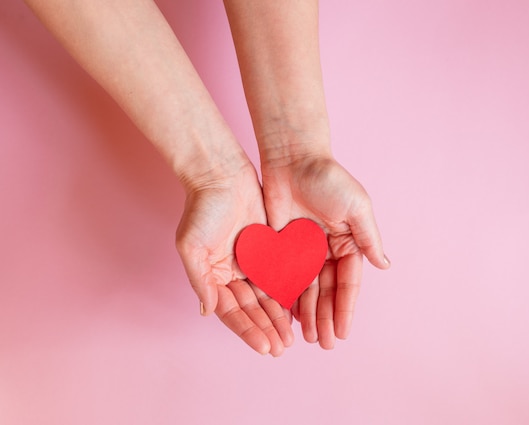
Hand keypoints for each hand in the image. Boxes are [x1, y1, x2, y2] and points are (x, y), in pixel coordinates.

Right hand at [176, 162, 293, 355]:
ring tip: (291, 338)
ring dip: (277, 318)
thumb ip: (200, 279)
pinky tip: (299, 310)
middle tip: (282, 348)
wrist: (222, 174)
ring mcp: (251, 262)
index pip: (231, 312)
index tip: (264, 347)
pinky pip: (280, 276)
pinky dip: (288, 294)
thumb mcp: (192, 246)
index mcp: (213, 276)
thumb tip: (206, 311)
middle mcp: (232, 274)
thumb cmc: (201, 208)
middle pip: (251, 309)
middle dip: (265, 329)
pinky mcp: (268, 249)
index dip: (247, 330)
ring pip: (267, 297)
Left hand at [261, 154, 389, 348]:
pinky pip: (284, 277)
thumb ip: (368, 238)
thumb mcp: (356, 206)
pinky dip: (286, 298)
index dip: (345, 308)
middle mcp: (326, 250)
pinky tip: (286, 318)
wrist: (292, 158)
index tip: (342, 333)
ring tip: (306, 337)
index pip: (348, 282)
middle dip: (326, 317)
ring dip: (307, 314)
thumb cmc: (329, 178)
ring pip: (305, 290)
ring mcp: (303, 250)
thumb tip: (385, 266)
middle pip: (326, 291)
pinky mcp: (281, 247)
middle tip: (322, 343)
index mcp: (347, 243)